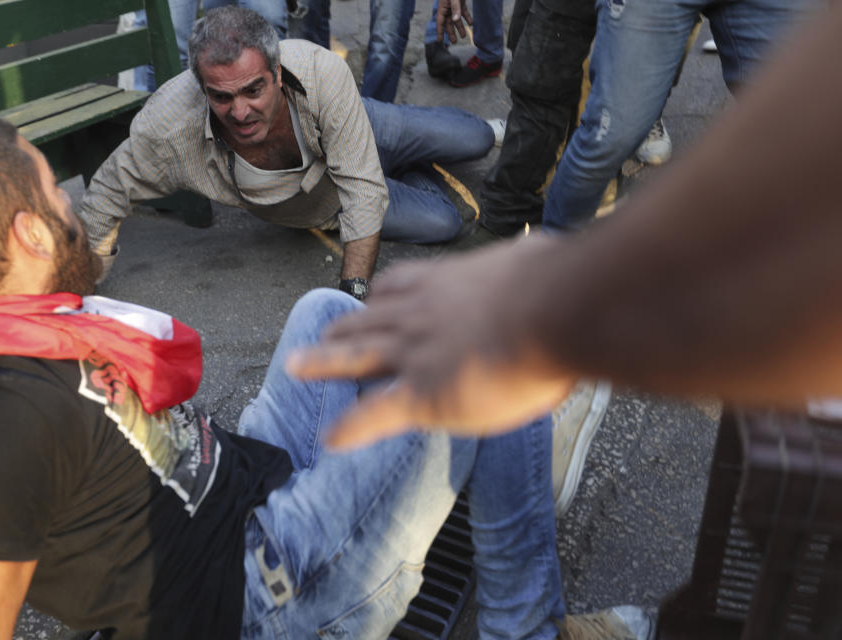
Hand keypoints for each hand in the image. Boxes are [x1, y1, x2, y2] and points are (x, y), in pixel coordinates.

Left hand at [288, 237, 575, 448]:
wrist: (553, 312)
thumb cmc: (554, 284)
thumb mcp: (537, 259)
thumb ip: (528, 259)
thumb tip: (542, 247)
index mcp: (443, 283)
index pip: (399, 286)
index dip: (382, 297)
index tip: (374, 302)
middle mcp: (417, 314)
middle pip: (367, 319)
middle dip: (343, 327)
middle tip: (326, 333)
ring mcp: (412, 354)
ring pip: (353, 357)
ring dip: (322, 362)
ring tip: (296, 366)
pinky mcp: (420, 394)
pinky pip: (372, 414)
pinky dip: (349, 428)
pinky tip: (331, 438)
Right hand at [437, 0, 472, 43]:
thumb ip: (455, 8)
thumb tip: (455, 20)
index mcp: (443, 8)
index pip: (440, 22)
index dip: (440, 31)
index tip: (440, 40)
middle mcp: (448, 9)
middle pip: (449, 23)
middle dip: (451, 33)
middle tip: (454, 42)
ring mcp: (455, 6)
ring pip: (457, 19)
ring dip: (460, 28)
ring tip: (463, 36)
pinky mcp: (462, 3)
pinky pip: (464, 13)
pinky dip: (467, 18)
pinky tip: (471, 24)